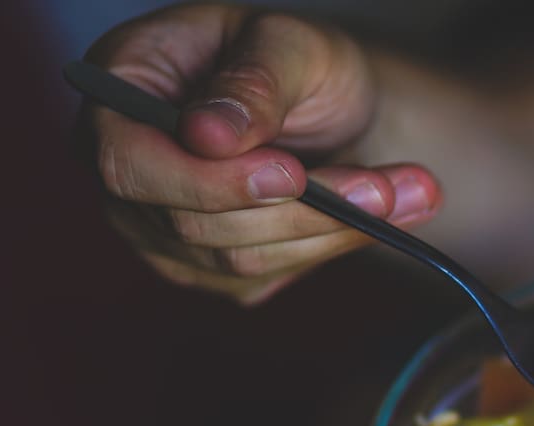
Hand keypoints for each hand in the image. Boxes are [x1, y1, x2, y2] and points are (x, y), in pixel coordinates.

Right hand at [80, 3, 440, 303]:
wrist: (328, 104)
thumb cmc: (294, 59)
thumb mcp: (287, 43)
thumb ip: (253, 82)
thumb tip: (209, 133)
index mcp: (119, 94)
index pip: (128, 164)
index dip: (207, 181)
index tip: (291, 173)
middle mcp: (126, 172)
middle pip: (194, 224)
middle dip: (302, 210)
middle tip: (389, 187)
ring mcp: (162, 229)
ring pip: (241, 259)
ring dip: (336, 230)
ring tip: (413, 190)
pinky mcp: (212, 267)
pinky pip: (271, 273)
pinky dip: (335, 244)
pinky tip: (387, 213)